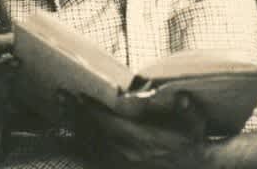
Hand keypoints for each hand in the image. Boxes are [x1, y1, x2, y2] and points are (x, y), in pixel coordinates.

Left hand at [59, 91, 207, 168]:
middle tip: (61, 95)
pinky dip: (79, 144)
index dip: (93, 108)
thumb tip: (181, 97)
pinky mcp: (121, 166)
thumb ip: (187, 110)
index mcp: (143, 138)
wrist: (192, 166)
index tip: (79, 93)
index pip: (111, 121)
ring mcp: (123, 161)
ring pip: (91, 143)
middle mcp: (128, 150)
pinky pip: (94, 156)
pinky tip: (70, 133)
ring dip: (74, 125)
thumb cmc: (192, 139)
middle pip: (94, 130)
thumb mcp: (195, 123)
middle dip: (76, 112)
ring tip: (61, 108)